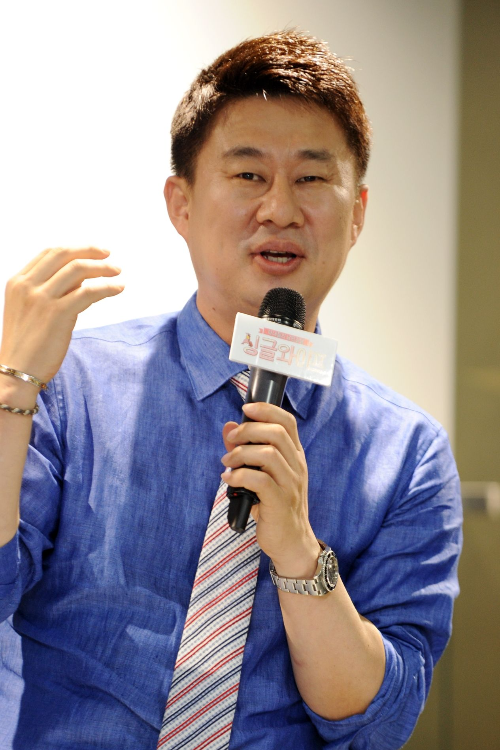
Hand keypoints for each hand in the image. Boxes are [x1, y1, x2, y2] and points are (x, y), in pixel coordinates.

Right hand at [0, 247, 123, 383]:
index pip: (50, 253)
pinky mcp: (57, 314)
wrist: (16, 371)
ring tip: (117, 273)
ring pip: (78, 269)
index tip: (94, 252)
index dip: (76, 249)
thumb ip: (50, 290)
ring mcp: (41, 299)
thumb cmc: (27, 344)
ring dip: (102, 268)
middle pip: (64, 254)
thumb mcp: (29, 309)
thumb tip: (80, 278)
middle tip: (109, 256)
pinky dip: (106, 287)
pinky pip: (88, 292)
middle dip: (90, 251)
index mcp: (18, 281)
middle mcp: (28, 285)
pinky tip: (118, 288)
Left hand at [221, 402, 319, 576]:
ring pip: (268, 454)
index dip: (266, 410)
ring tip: (227, 464)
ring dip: (240, 454)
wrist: (292, 542)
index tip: (245, 409)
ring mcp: (290, 484)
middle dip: (247, 431)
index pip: (287, 421)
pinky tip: (229, 480)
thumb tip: (229, 427)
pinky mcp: (280, 502)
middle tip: (230, 442)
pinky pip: (259, 480)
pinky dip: (239, 476)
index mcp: (295, 456)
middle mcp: (296, 467)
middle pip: (276, 433)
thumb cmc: (275, 506)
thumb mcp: (263, 475)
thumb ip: (246, 450)